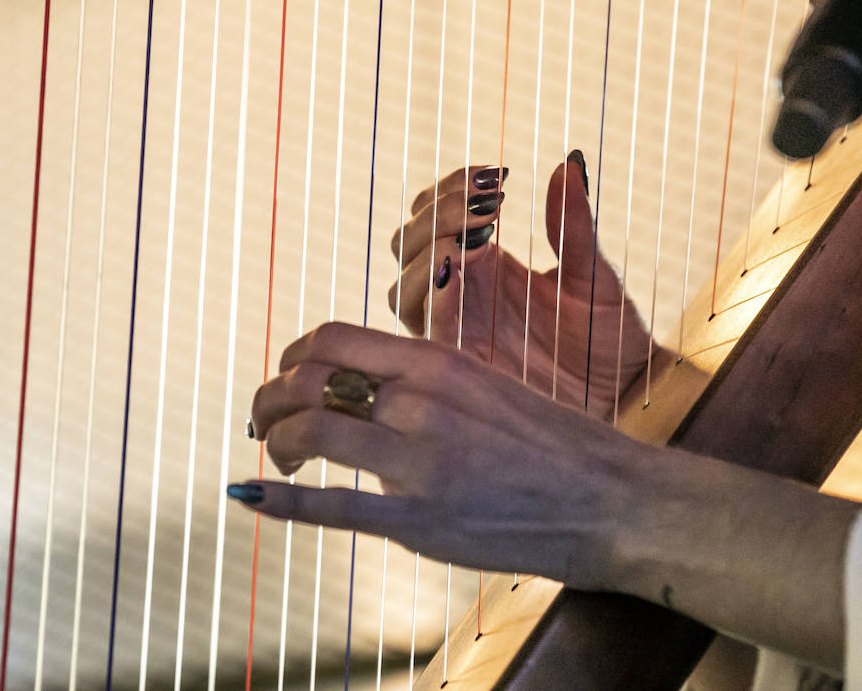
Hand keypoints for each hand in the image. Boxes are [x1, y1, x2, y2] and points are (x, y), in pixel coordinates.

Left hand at [236, 321, 859, 670]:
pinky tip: (249, 494)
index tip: (287, 375)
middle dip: (268, 397)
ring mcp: (419, 464)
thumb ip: (426, 381)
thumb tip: (369, 383)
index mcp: (438, 362)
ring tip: (273, 454)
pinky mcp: (420, 523)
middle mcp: (421, 403)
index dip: (292, 355)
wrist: (612, 500)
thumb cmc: (553, 443)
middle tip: (262, 416)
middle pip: (305, 381)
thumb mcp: (487, 386)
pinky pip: (331, 508)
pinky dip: (280, 500)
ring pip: (308, 434)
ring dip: (272, 441)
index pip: (329, 338)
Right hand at [387, 152, 659, 417]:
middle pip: (407, 246)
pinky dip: (433, 295)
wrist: (629, 399)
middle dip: (438, 214)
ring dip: (429, 251)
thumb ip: (574, 227)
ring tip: (480, 236)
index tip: (497, 176)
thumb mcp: (596, 276)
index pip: (436, 216)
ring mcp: (458, 334)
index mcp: (487, 268)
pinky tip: (462, 269)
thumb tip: (567, 165)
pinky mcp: (462, 368)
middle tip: (489, 206)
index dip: (451, 189)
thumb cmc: (612, 342)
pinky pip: (425, 331)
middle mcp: (463, 298)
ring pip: (402, 288)